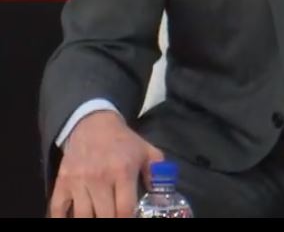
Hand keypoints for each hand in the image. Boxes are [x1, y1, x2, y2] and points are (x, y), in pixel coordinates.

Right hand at [48, 110, 164, 217]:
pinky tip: (73, 217)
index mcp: (123, 171)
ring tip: (99, 217)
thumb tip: (162, 199)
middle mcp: (99, 178)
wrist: (93, 124)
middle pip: (104, 216)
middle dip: (112, 221)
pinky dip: (62, 218)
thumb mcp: (146, 152)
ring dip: (91, 221)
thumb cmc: (123, 142)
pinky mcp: (62, 182)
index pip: (125, 209)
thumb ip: (157, 174)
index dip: (129, 220)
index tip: (131, 219)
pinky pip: (57, 209)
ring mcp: (78, 181)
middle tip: (116, 218)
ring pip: (82, 216)